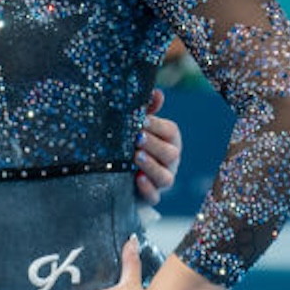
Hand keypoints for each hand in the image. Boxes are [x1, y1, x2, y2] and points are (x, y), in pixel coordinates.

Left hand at [135, 89, 180, 203]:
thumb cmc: (131, 143)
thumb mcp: (137, 126)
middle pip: (171, 153)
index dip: (158, 125)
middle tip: (136, 137)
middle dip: (154, 145)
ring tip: (136, 157)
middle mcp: (170, 162)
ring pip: (165, 177)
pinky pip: (154, 196)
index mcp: (168, 141)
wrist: (117, 175)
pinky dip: (147, 189)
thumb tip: (157, 92)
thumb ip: (146, 110)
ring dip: (151, 167)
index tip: (140, 120)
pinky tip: (137, 180)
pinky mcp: (150, 197)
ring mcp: (161, 181)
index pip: (171, 132)